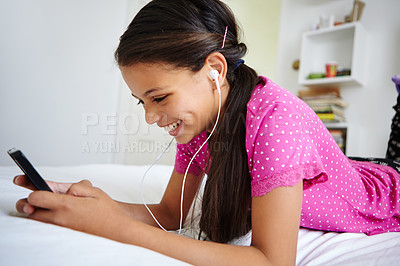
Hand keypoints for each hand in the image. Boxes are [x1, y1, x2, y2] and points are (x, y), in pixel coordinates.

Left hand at [14, 176, 130, 237]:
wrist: (116, 230)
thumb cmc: (107, 212)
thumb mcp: (94, 191)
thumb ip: (76, 186)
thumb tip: (63, 188)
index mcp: (66, 205)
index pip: (36, 197)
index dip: (33, 189)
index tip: (34, 186)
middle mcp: (60, 218)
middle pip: (31, 211)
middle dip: (30, 202)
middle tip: (36, 197)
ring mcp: (61, 228)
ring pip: (37, 220)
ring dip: (38, 211)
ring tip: (47, 204)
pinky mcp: (64, 234)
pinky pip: (48, 226)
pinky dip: (47, 218)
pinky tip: (59, 212)